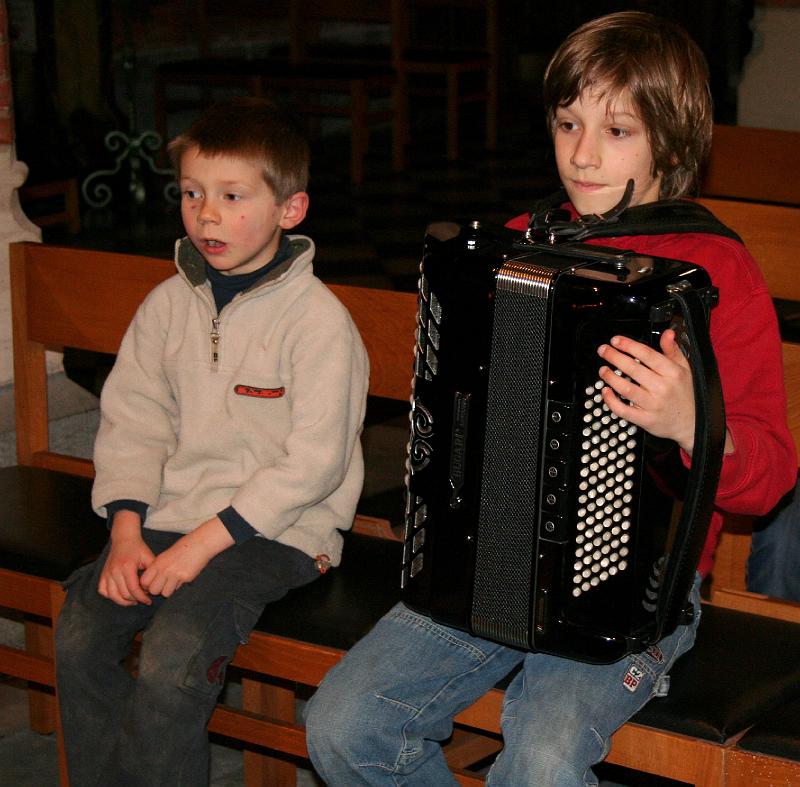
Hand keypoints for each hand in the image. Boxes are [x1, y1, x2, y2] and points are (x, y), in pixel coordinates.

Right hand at [98, 511, 154, 605]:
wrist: (124, 539)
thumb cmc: (139, 548)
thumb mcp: (149, 557)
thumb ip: (152, 572)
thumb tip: (154, 587)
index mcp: (127, 566)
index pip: (133, 589)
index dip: (142, 598)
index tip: (148, 601)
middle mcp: (115, 571)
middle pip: (124, 594)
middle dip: (135, 600)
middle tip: (143, 599)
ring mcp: (107, 573)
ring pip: (113, 595)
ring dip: (123, 601)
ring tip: (133, 601)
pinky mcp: (103, 574)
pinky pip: (103, 590)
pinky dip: (111, 596)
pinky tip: (120, 595)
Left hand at [139, 518, 233, 597]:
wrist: (201, 543)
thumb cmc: (184, 546)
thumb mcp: (166, 555)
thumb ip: (158, 566)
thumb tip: (153, 579)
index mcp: (158, 562)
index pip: (144, 581)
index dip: (147, 585)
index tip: (152, 583)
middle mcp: (165, 569)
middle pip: (153, 590)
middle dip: (157, 589)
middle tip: (163, 584)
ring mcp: (176, 575)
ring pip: (165, 593)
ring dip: (168, 590)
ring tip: (173, 582)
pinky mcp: (186, 578)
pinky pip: (177, 589)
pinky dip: (178, 586)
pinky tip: (182, 578)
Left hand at [597, 329, 695, 453]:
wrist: (692, 423)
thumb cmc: (686, 394)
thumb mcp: (685, 369)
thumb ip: (673, 350)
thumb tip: (668, 333)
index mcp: (672, 373)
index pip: (647, 354)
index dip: (629, 345)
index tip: (615, 340)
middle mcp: (662, 388)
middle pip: (633, 369)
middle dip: (614, 357)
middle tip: (603, 350)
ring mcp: (653, 405)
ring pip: (626, 389)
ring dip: (610, 377)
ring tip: (603, 370)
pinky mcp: (646, 420)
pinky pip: (624, 410)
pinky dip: (611, 401)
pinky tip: (605, 391)